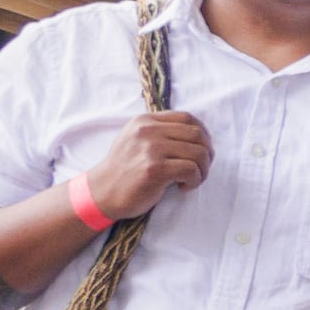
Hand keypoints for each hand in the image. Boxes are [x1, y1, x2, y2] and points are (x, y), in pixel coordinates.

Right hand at [75, 111, 214, 225]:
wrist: (102, 191)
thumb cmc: (125, 169)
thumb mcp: (136, 139)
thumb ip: (161, 131)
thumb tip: (199, 134)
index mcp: (145, 121)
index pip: (187, 118)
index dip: (203, 133)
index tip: (203, 149)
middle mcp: (148, 131)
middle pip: (197, 135)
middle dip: (207, 154)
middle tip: (201, 169)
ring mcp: (150, 149)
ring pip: (199, 153)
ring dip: (203, 170)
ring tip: (192, 179)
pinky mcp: (154, 169)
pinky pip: (191, 170)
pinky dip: (195, 180)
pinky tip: (183, 187)